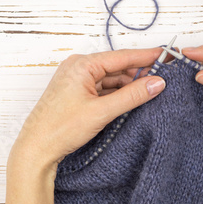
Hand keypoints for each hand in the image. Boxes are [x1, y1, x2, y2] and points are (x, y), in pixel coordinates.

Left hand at [7, 48, 166, 176]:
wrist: (36, 148)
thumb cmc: (60, 128)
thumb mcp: (102, 111)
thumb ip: (132, 96)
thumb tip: (156, 83)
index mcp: (82, 65)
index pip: (121, 57)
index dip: (146, 57)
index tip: (166, 55)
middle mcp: (77, 68)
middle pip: (116, 67)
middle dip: (138, 74)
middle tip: (162, 81)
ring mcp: (75, 81)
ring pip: (110, 79)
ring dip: (127, 86)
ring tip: (149, 93)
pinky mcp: (75, 94)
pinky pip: (101, 89)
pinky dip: (116, 94)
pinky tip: (130, 101)